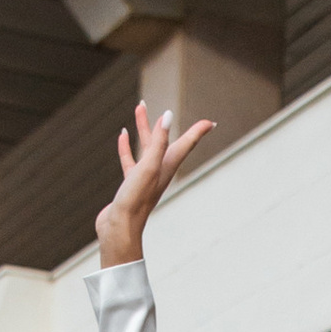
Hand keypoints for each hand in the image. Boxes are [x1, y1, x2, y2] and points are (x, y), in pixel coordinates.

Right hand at [94, 98, 215, 262]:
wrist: (119, 228)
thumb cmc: (136, 199)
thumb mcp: (149, 166)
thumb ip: (159, 141)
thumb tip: (167, 115)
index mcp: (167, 166)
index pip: (186, 144)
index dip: (198, 131)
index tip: (211, 122)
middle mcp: (158, 170)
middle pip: (164, 141)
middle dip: (162, 122)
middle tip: (159, 104)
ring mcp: (144, 177)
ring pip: (146, 147)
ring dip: (143, 128)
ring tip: (138, 109)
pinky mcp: (130, 184)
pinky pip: (130, 160)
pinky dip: (126, 146)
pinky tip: (122, 136)